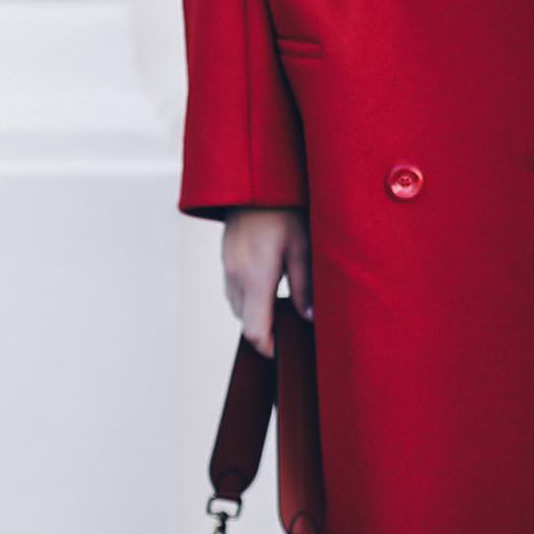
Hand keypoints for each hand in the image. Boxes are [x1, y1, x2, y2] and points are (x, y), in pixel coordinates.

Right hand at [222, 206, 313, 353]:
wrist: (253, 181)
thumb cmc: (284, 210)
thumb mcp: (303, 247)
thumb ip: (305, 287)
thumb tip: (308, 319)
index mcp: (256, 278)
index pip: (255, 331)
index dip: (269, 349)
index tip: (283, 353)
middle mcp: (236, 277)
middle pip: (245, 321)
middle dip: (265, 331)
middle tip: (290, 329)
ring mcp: (227, 267)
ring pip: (238, 306)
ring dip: (256, 312)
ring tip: (281, 305)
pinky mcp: (226, 258)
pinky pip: (234, 289)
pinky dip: (248, 296)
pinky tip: (268, 283)